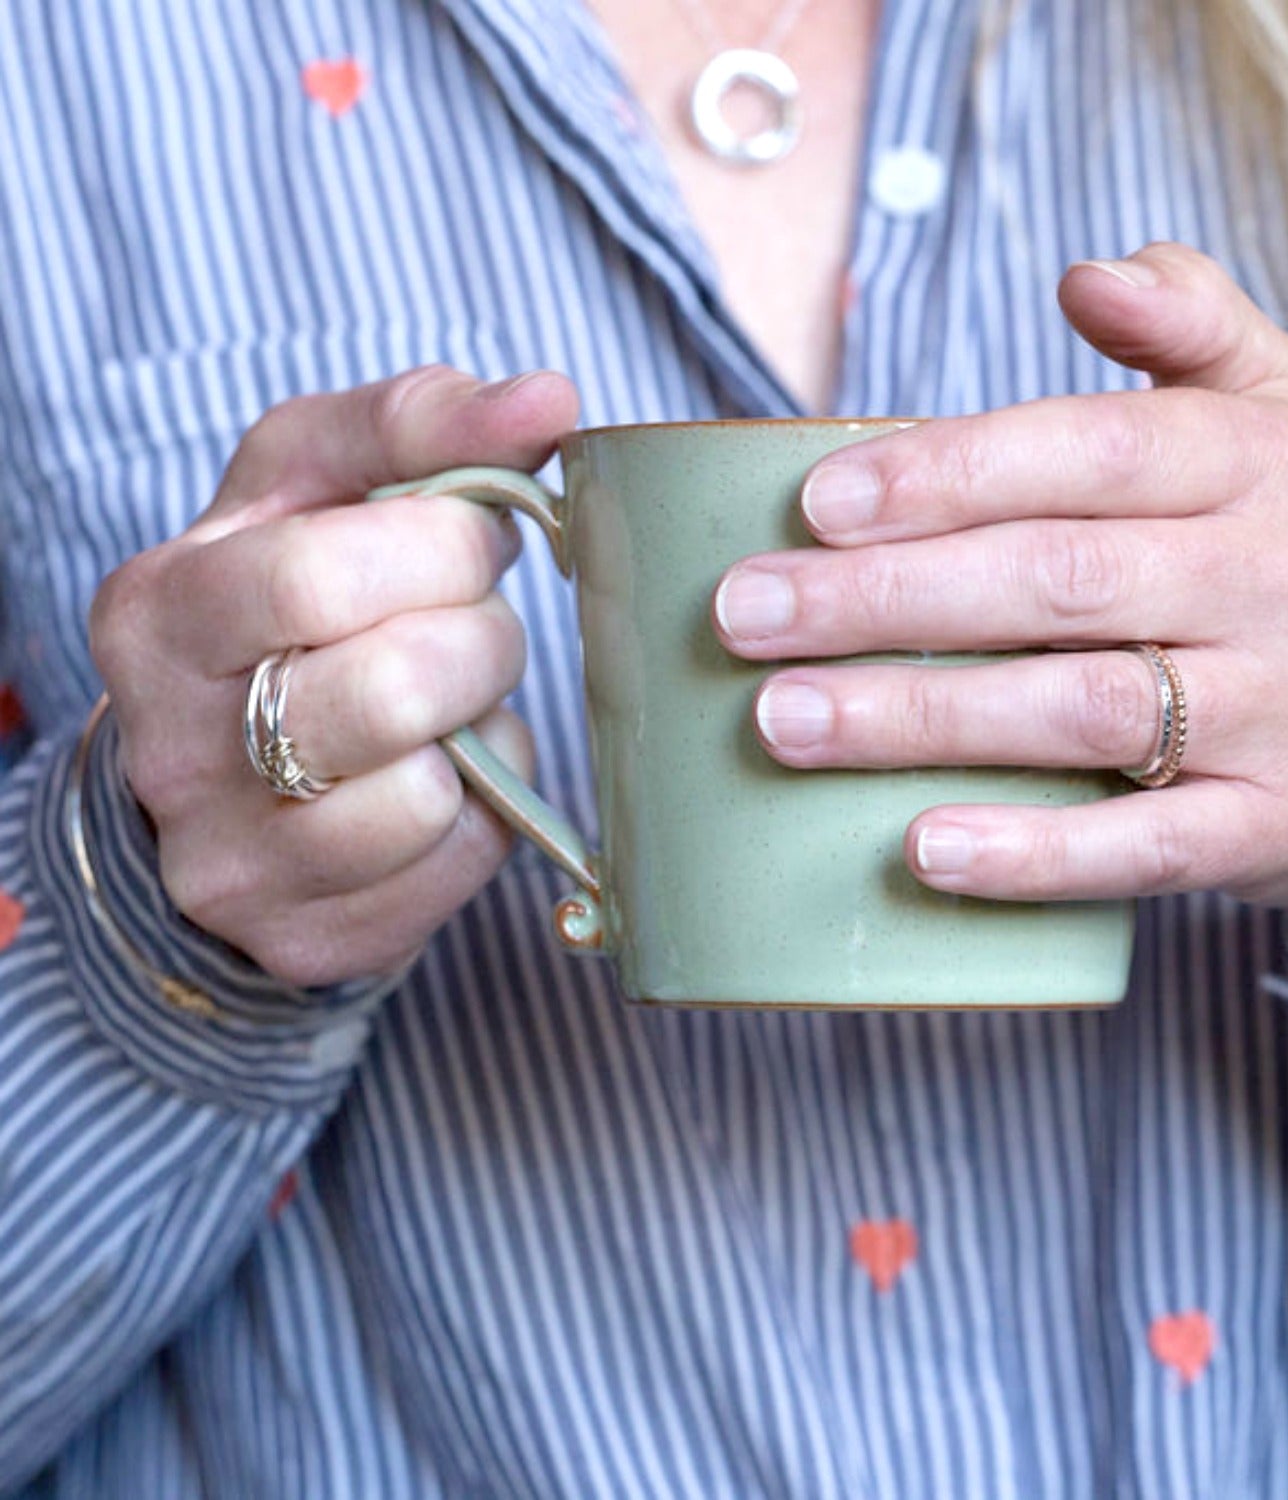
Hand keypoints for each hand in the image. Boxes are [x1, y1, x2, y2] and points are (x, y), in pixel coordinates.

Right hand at [90, 366, 579, 986]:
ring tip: (458, 703)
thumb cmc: (286, 606)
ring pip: (424, 795)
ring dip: (484, 732)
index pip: (322, 573)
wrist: (221, 774)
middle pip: (388, 689)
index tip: (476, 537)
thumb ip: (417, 424)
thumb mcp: (315, 487)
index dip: (442, 549)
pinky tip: (452, 777)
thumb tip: (550, 398)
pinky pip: (455, 868)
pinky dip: (488, 812)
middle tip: (480, 626)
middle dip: (481, 643)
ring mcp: (231, 862)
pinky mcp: (305, 938)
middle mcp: (172, 750)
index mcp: (158, 613)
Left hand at [713, 244, 1287, 1009]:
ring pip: (1081, 709)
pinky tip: (920, 849)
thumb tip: (1084, 273)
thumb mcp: (1279, 417)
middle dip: (884, 600)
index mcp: (1262, 464)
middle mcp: (1284, 580)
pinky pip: (1143, 847)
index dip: (942, 476)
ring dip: (919, 718)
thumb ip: (1191, 326)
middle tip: (746, 617)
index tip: (813, 506)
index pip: (1084, 453)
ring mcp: (1286, 713)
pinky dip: (1031, 852)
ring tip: (783, 721)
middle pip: (1056, 582)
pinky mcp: (1273, 829)